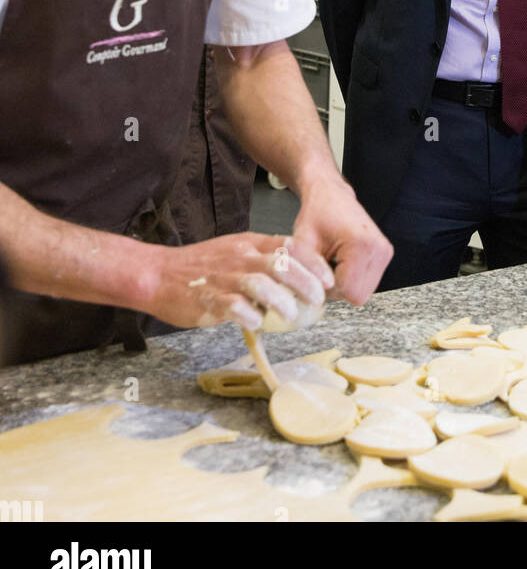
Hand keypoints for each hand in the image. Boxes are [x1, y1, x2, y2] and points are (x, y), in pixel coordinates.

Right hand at [142, 232, 333, 330]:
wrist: (157, 274)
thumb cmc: (200, 267)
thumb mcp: (237, 253)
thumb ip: (264, 261)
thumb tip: (298, 280)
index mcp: (250, 244)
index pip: (291, 245)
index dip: (314, 263)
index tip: (328, 280)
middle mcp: (240, 256)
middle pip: (283, 264)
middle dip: (306, 283)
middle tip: (318, 302)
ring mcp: (224, 277)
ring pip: (261, 283)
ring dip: (282, 301)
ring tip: (291, 316)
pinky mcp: (208, 298)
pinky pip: (233, 306)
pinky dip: (250, 316)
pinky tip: (257, 324)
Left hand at [291, 175, 393, 304]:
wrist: (331, 194)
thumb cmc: (316, 214)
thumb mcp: (302, 243)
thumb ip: (306, 271)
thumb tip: (310, 296)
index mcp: (363, 244)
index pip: (347, 290)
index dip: (325, 288)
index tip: (315, 272)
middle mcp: (380, 249)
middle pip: (358, 296)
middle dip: (336, 289)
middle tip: (322, 269)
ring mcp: (385, 253)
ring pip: (363, 292)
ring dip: (344, 285)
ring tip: (331, 264)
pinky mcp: (384, 255)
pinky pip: (367, 283)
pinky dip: (352, 279)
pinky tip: (340, 263)